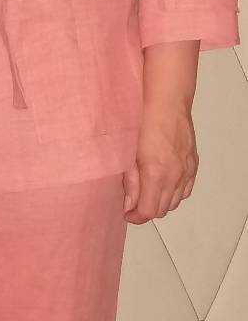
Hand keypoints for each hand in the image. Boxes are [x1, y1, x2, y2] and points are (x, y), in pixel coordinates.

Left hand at [122, 100, 197, 223]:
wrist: (167, 102)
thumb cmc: (144, 122)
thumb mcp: (129, 154)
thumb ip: (130, 182)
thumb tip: (129, 204)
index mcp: (156, 175)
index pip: (149, 211)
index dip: (136, 217)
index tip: (127, 213)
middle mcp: (174, 177)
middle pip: (162, 210)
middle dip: (147, 211)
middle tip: (134, 204)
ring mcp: (186, 171)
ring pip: (175, 202)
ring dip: (161, 203)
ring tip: (148, 194)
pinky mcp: (193, 164)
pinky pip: (186, 190)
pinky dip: (176, 194)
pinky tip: (165, 186)